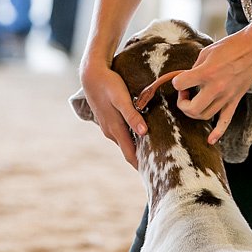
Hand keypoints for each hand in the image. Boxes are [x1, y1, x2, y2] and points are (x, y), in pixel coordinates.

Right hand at [80, 53, 147, 168]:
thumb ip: (132, 116)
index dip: (141, 166)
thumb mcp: (122, 99)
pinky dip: (133, 138)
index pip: (130, 155)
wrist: (91, 75)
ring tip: (154, 154)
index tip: (153, 176)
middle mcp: (111, 132)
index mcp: (115, 129)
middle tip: (159, 167)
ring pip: (126, 142)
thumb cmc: (109, 85)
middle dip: (142, 159)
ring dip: (138, 148)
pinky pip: (123, 134)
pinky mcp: (109, 120)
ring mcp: (109, 127)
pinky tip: (142, 136)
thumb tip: (144, 133)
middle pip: (129, 151)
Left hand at [172, 28, 251, 145]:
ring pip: (205, 116)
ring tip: (194, 101)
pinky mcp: (235, 100)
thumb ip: (195, 68)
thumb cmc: (230, 46)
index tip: (181, 79)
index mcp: (206, 73)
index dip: (177, 82)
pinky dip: (217, 133)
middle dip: (183, 104)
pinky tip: (211, 140)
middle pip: (192, 109)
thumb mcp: (206, 52)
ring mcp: (226, 97)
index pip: (180, 84)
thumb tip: (187, 78)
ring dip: (195, 112)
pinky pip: (225, 121)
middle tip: (184, 94)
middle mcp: (216, 88)